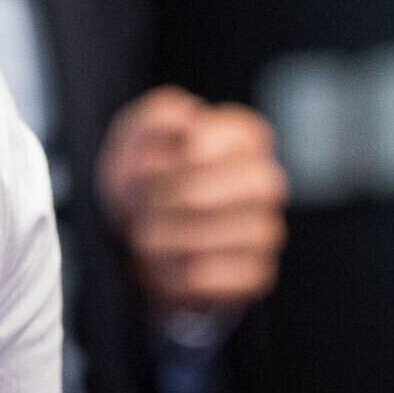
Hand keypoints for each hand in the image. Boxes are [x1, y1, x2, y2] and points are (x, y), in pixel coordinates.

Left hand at [96, 85, 289, 318]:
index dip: (197, 149)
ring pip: (244, 233)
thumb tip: (189, 115)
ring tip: (146, 235)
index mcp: (241, 139)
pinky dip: (184, 275)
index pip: (246, 135)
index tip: (165, 160)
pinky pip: (231, 277)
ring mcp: (265, 230)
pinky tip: (164, 265)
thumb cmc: (142, 181)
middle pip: (253, 183)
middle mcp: (263, 182)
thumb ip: (160, 115)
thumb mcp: (136, 137)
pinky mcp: (256, 274)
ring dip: (177, 237)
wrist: (128, 239)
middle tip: (148, 202)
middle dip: (187, 194)